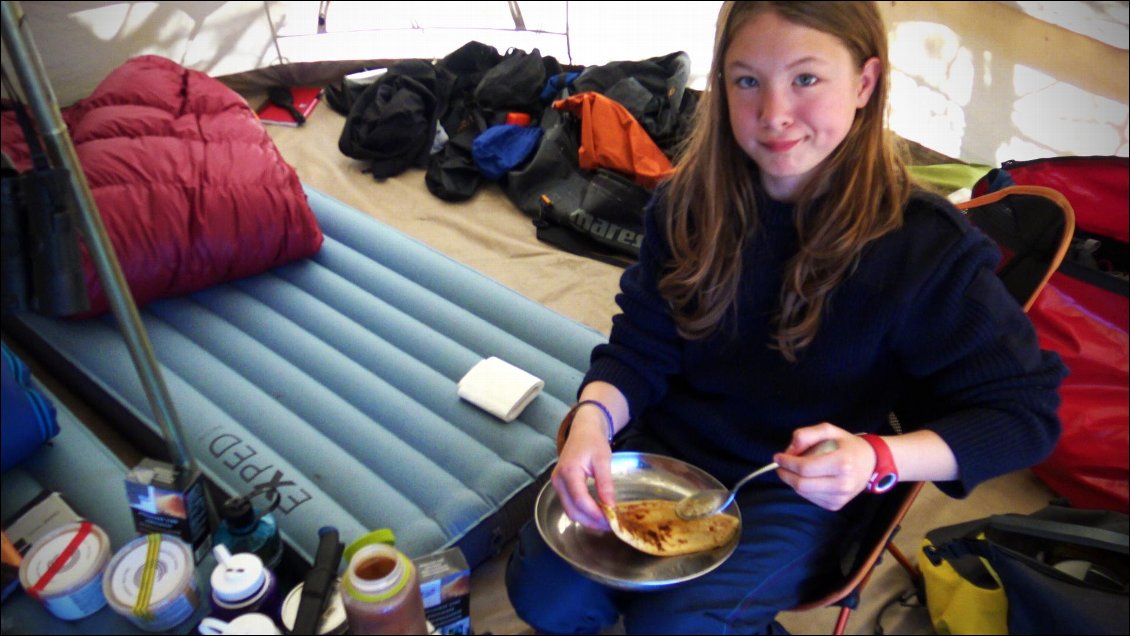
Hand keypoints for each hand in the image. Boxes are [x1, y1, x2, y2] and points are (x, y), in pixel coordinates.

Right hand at [551, 413, 614, 529]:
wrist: (583, 430)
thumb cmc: (593, 442)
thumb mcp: (603, 460)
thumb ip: (605, 484)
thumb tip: (611, 507)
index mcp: (568, 471)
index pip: (581, 500)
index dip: (596, 514)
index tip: (611, 521)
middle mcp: (558, 480)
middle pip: (573, 510)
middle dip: (592, 521)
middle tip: (611, 526)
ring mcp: (557, 484)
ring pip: (570, 511)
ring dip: (587, 520)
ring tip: (606, 522)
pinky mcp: (560, 486)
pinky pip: (570, 505)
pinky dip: (583, 513)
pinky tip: (597, 514)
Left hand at [773, 422, 873, 510]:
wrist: (871, 463)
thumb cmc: (847, 445)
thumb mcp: (829, 430)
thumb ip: (806, 434)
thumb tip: (789, 450)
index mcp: (842, 463)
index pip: (805, 468)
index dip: (787, 463)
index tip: (777, 457)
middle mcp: (843, 483)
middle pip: (802, 484)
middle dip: (785, 474)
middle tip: (780, 465)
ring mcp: (840, 497)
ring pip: (804, 493)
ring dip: (792, 481)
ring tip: (796, 469)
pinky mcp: (836, 505)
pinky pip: (810, 498)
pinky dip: (803, 488)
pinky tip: (808, 478)